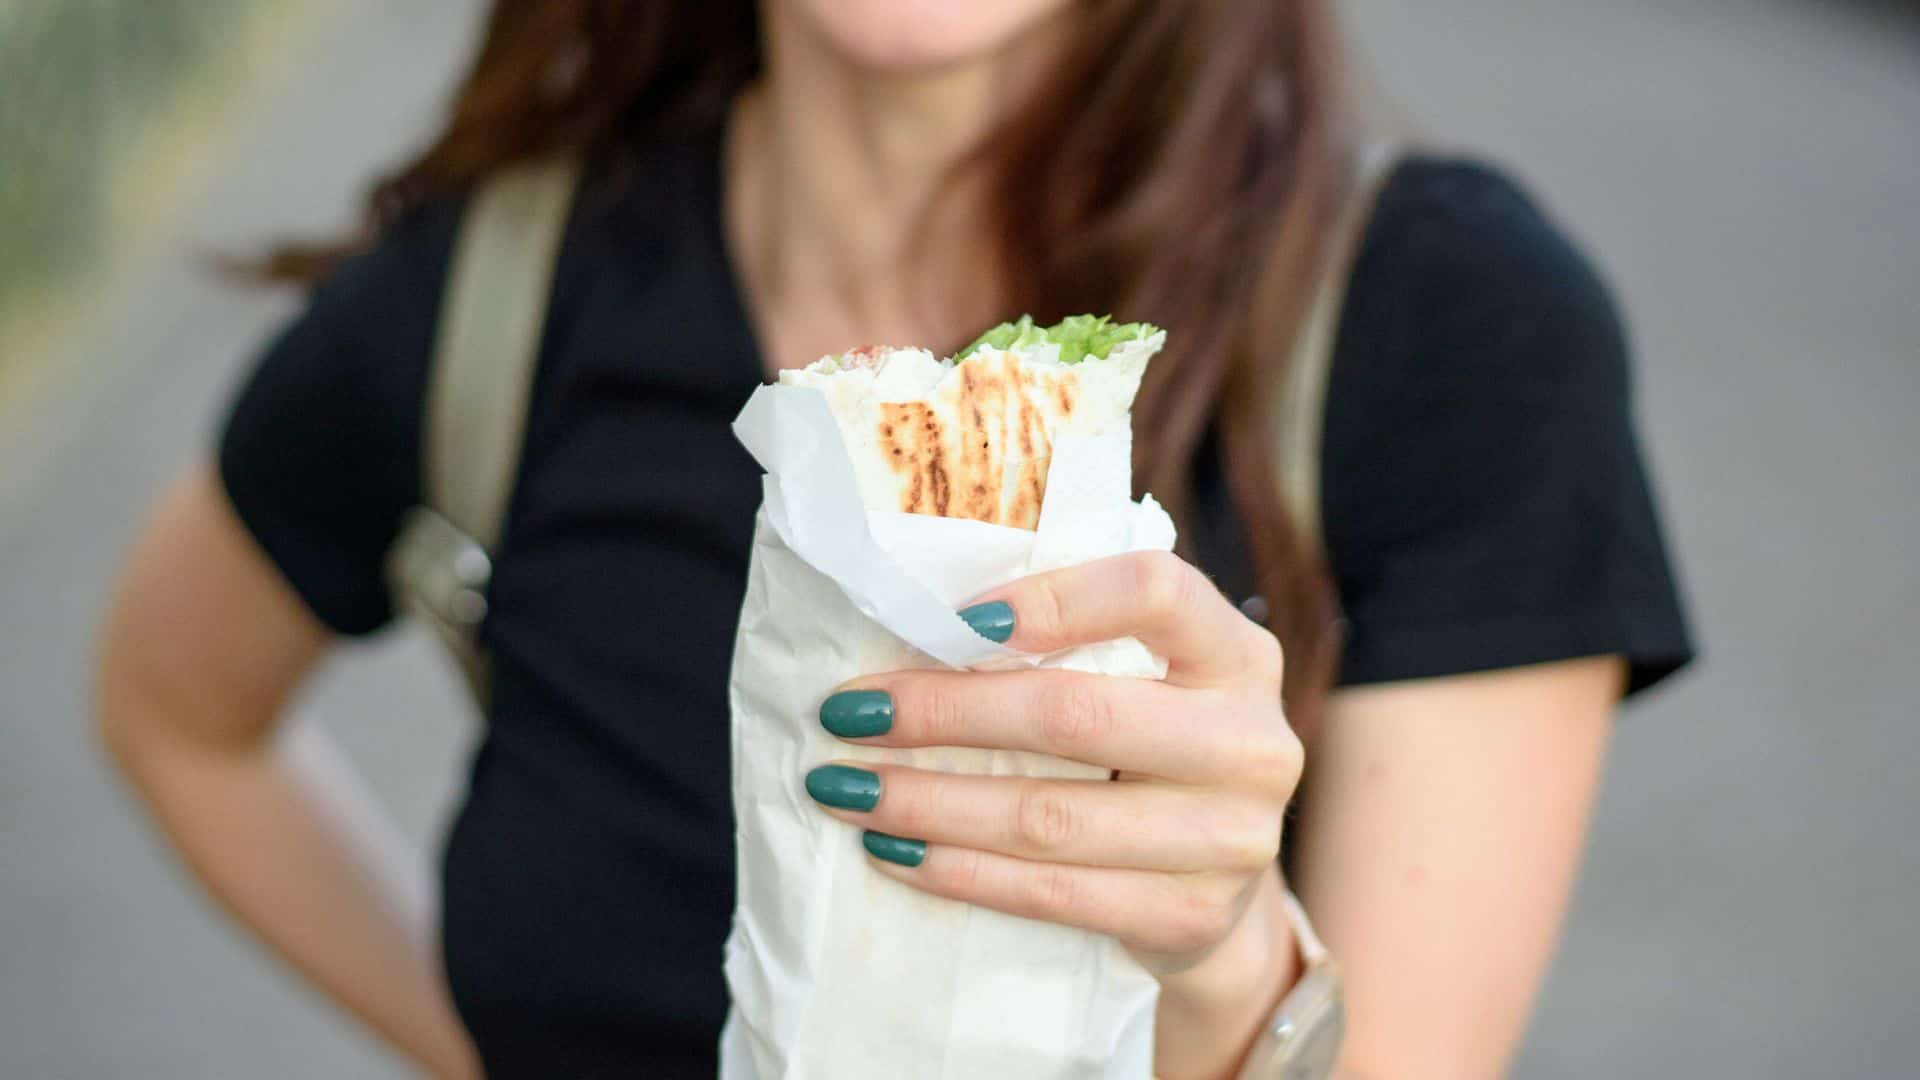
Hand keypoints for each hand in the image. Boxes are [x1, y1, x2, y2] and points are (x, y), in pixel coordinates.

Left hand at [804, 551, 1304, 1069]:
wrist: (1218, 885)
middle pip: (1077, 715)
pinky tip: (895, 852)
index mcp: (1236, 652)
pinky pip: (1054, 894)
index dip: (1052, 597)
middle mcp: (1252, 741)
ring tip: (847, 790)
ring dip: (930, 803)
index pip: (1154, 592)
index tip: (952, 619)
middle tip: (848, 714)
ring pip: (1052, 817)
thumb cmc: (1146, 749)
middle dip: (943, 713)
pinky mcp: (1192, 916)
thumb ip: (1070, 643)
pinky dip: (959, 871)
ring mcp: (1232, 838)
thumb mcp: (1142, 678)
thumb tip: (910, 617)